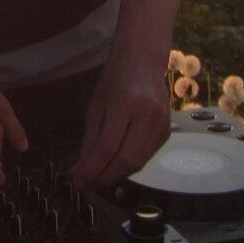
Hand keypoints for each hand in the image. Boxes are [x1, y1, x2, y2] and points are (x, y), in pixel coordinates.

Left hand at [71, 55, 169, 187]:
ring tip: (98, 177)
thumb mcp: (95, 106)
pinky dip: (130, 165)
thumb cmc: (115, 78)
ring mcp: (161, 122)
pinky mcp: (167, 130)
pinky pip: (147, 156)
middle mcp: (148, 114)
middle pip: (127, 159)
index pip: (107, 146)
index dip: (91, 169)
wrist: (143, 59)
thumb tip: (79, 170)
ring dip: (117, 174)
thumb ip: (89, 140)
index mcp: (125, 103)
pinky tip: (116, 164)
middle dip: (105, 177)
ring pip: (140, 162)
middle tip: (87, 183)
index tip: (76, 180)